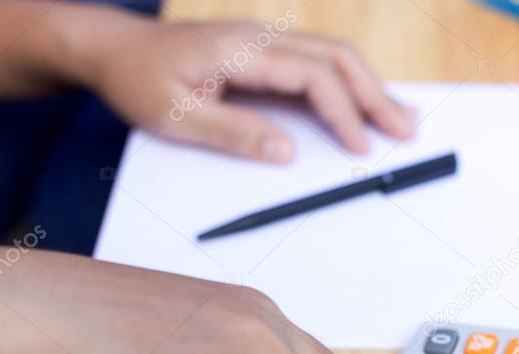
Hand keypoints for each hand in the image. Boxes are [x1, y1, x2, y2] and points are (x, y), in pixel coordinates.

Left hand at [82, 17, 416, 161]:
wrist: (113, 49)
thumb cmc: (137, 80)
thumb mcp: (175, 116)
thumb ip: (233, 133)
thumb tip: (285, 151)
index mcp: (242, 50)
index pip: (312, 75)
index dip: (343, 111)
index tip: (361, 145)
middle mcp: (261, 38)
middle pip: (337, 57)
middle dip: (375, 94)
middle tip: (405, 130)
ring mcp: (265, 41)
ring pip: (333, 55)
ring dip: (369, 85)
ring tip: (398, 116)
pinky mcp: (264, 53)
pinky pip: (317, 61)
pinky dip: (347, 82)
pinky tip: (362, 102)